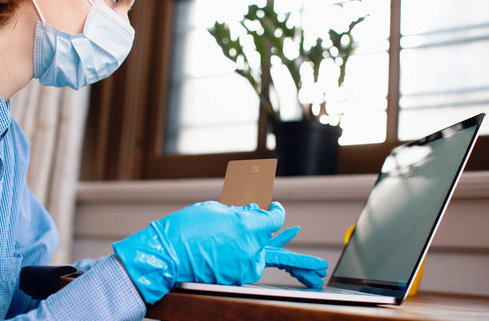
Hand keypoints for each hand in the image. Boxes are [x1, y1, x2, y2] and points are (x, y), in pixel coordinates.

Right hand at [113, 201, 327, 303]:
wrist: (166, 254)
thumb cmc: (187, 227)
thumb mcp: (217, 209)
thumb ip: (241, 213)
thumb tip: (256, 215)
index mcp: (249, 227)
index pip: (276, 220)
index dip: (278, 213)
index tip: (278, 210)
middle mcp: (251, 250)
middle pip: (279, 249)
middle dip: (302, 260)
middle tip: (322, 268)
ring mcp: (243, 268)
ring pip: (261, 258)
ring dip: (264, 253)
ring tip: (304, 270)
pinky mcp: (234, 280)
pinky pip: (246, 267)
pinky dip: (246, 261)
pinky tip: (245, 260)